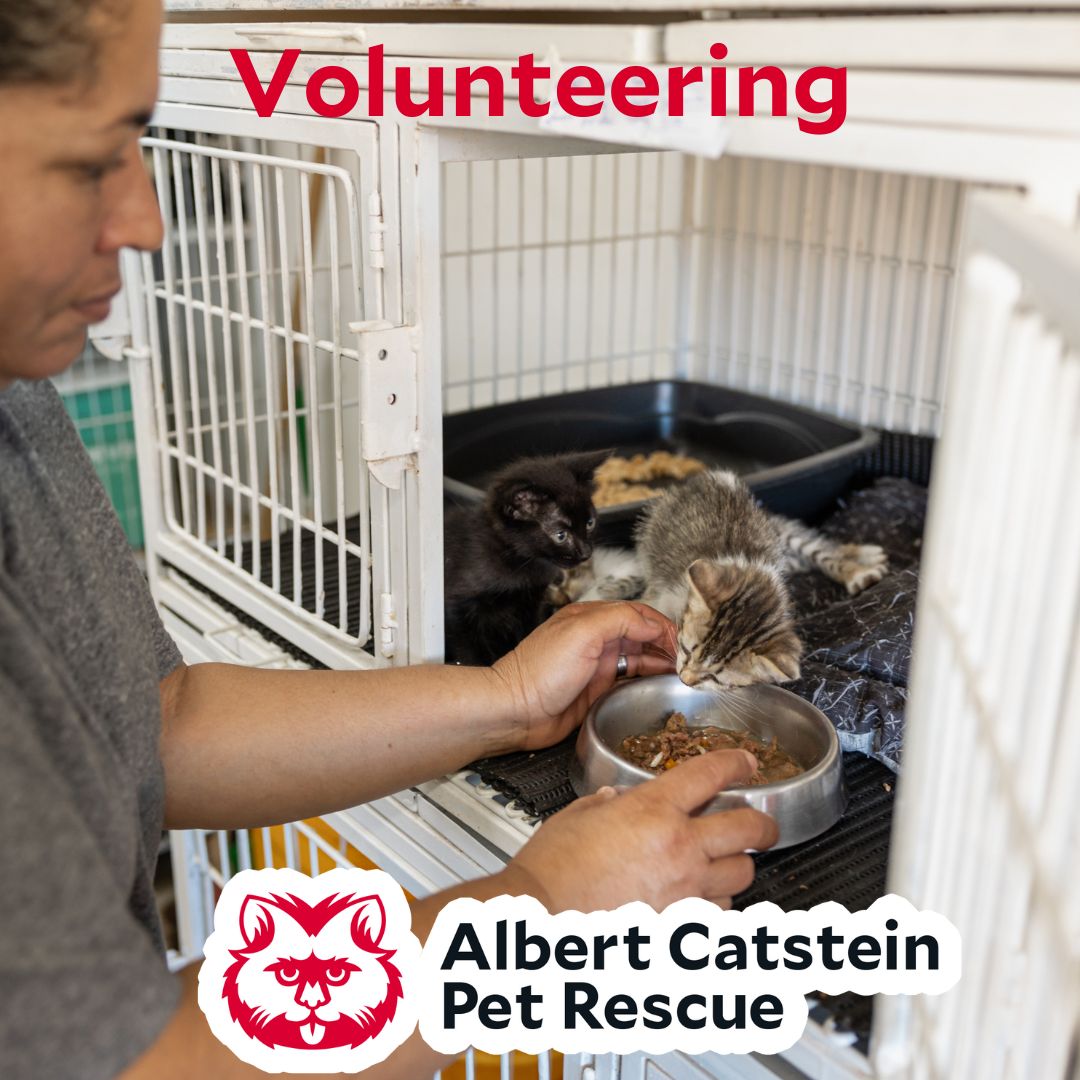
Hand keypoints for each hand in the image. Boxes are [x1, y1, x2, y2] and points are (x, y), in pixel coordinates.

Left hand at [492, 601, 677, 751]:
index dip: (663, 627)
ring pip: (641, 656)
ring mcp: (598, 664)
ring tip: (682, 671)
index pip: (639, 614)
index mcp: (592, 617)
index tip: (683, 642)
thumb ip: (619, 620)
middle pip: (644, 634)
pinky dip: (649, 678)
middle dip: (668, 643)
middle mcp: (597, 638)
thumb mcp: (582, 633)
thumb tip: (651, 624)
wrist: (516, 710)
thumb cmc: (538, 672)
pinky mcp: (599, 688)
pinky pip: (631, 679)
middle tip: (689, 658)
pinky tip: (661, 683)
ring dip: (663, 661)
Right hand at [503, 749, 779, 910]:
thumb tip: (618, 798)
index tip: (746, 763)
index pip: (712, 774)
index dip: (736, 763)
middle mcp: (679, 848)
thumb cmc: (553, 866)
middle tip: (760, 824)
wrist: (544, 914)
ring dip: (735, 866)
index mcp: (654, 810)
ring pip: (741, 875)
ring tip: (723, 864)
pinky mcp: (682, 926)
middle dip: (762, 823)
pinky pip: (720, 913)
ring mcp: (686, 890)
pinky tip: (702, 898)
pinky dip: (716, 904)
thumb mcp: (580, 814)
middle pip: (749, 828)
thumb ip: (608, 802)